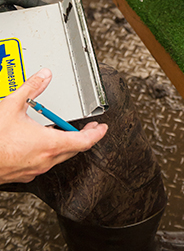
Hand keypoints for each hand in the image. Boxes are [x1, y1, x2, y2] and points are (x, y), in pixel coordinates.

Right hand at [0, 68, 107, 183]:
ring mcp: (35, 169)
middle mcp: (45, 160)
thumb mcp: (13, 105)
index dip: (97, 134)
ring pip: (59, 157)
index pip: (84, 141)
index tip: (102, 127)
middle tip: (89, 128)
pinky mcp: (24, 174)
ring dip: (66, 144)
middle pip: (73, 149)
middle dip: (83, 137)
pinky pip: (44, 162)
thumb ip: (32, 87)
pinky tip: (42, 143)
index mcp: (49, 144)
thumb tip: (44, 76)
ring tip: (65, 131)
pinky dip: (49, 151)